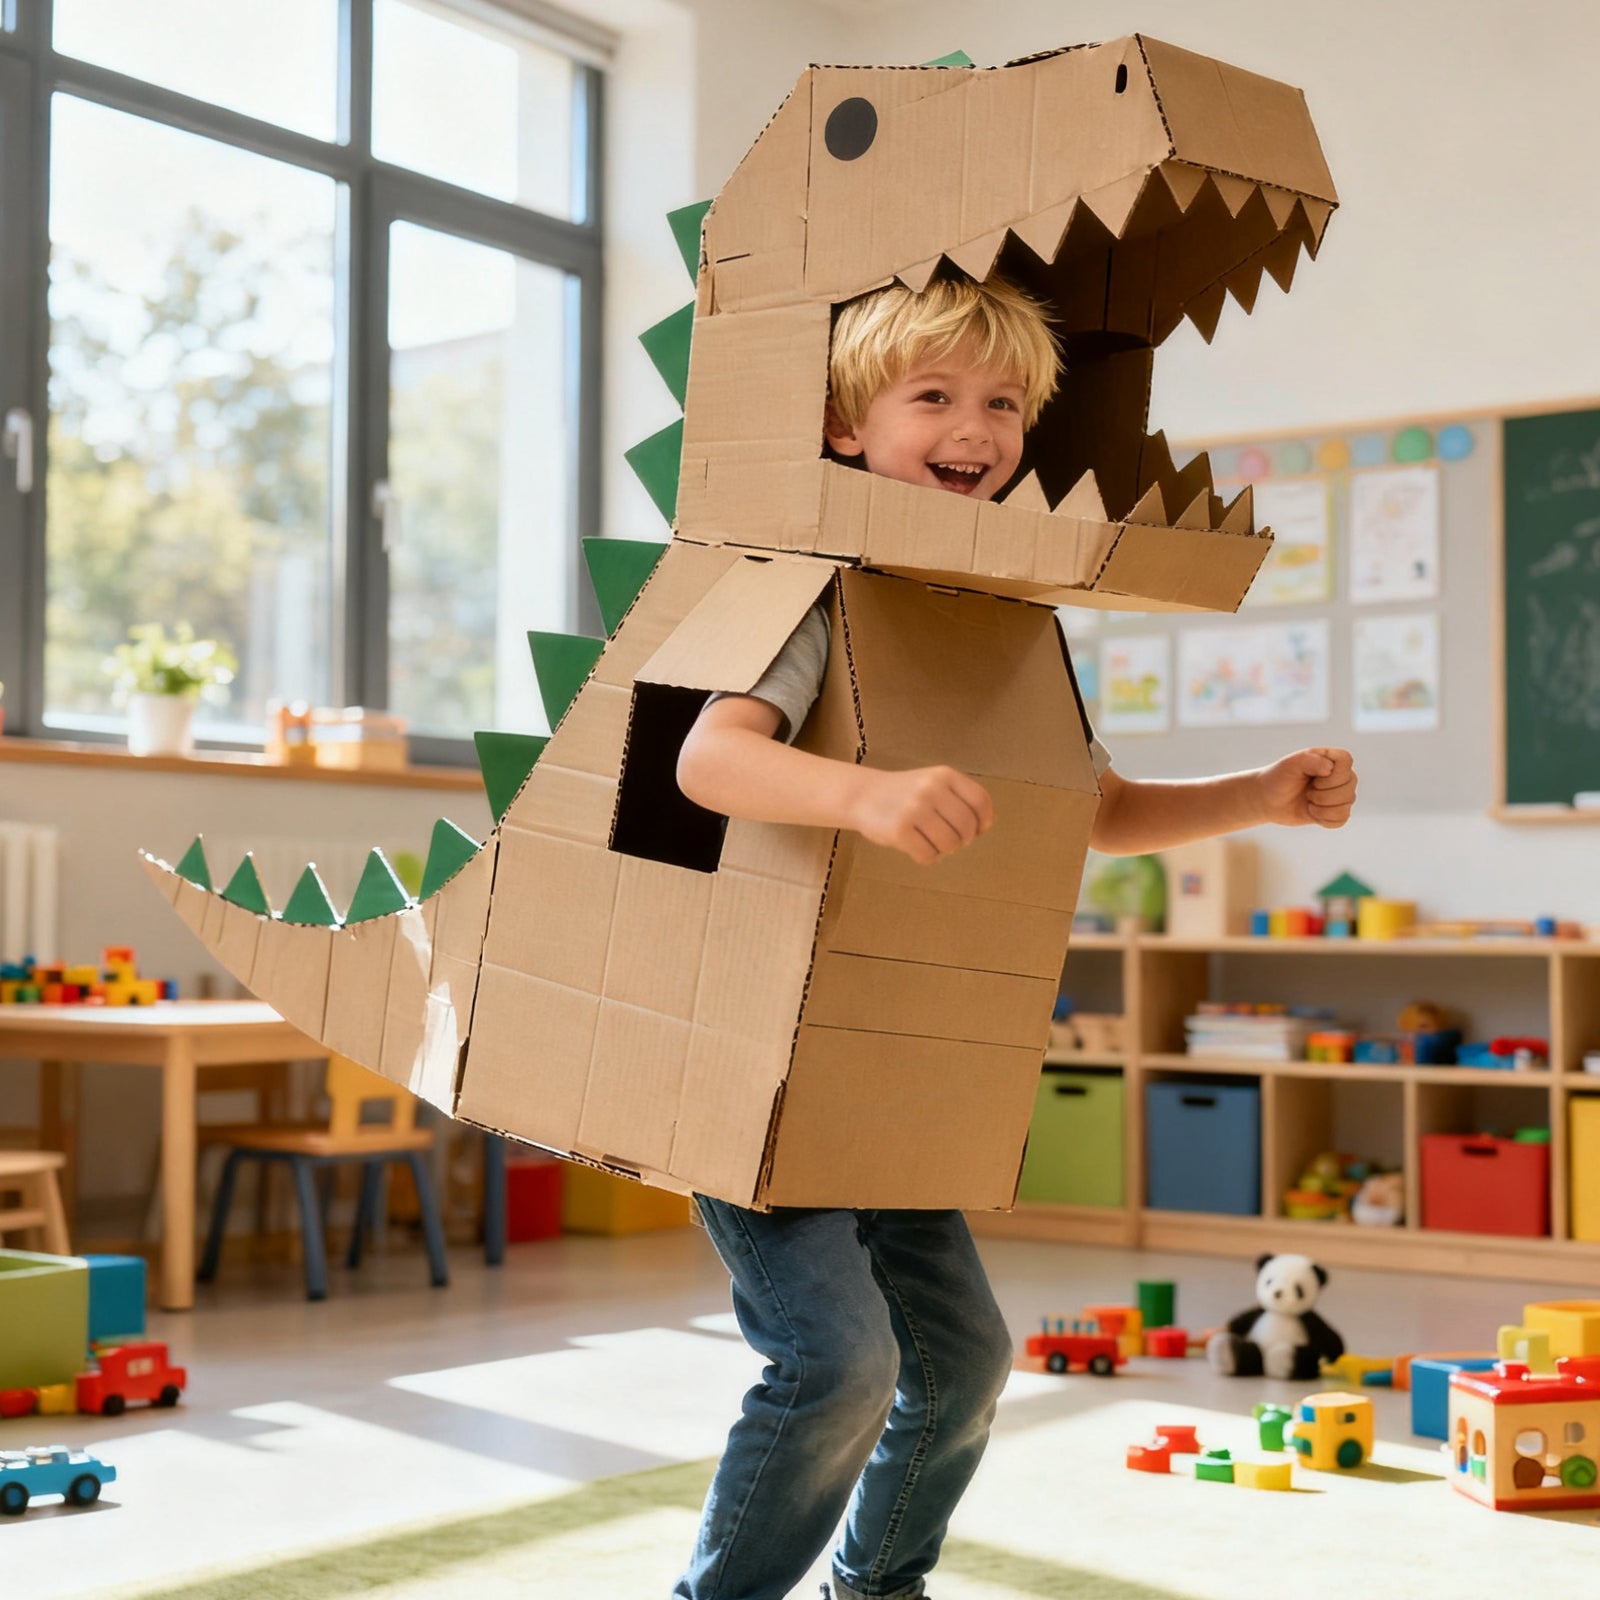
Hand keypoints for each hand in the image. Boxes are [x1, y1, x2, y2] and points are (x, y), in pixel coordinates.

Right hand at [852, 765, 994, 863]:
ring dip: (944, 850)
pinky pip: (928, 855)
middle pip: (967, 827)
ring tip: (930, 841)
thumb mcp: (934, 784)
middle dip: (962, 840)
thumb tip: (986, 825)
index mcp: (944, 775)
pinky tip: (916, 846)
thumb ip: (959, 798)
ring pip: (949, 844)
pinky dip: (926, 857)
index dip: (984, 821)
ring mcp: (914, 809)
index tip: (977, 830)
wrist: (863, 795)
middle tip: (950, 840)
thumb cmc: (904, 793)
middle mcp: (931, 789)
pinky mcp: (899, 830)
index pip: (980, 801)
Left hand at [1257, 747, 1357, 828]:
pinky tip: (1312, 812)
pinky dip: (1323, 819)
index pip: (1346, 761)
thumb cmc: (1278, 778)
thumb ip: (1310, 760)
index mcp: (1331, 758)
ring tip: (1308, 800)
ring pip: (1346, 804)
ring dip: (1321, 807)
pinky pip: (1341, 820)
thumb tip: (1330, 768)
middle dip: (1322, 793)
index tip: (1313, 777)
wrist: (1267, 800)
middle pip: (1349, 785)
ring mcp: (1340, 794)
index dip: (1331, 774)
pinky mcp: (1336, 812)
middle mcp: (1340, 775)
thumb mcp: (1290, 764)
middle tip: (1306, 791)